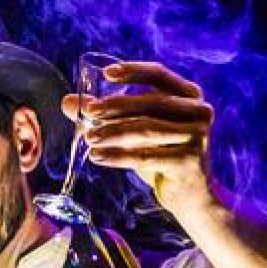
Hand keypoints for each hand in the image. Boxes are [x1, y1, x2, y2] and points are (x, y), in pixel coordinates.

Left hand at [61, 61, 214, 211]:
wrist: (190, 195)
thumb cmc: (161, 157)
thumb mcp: (135, 132)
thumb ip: (106, 115)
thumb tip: (68, 102)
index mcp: (189, 96)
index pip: (159, 75)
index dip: (133, 72)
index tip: (106, 74)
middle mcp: (199, 112)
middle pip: (152, 103)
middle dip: (116, 106)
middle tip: (89, 111)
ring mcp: (197, 137)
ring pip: (147, 130)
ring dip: (113, 132)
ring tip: (88, 138)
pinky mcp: (189, 161)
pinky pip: (146, 157)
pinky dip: (118, 156)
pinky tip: (97, 157)